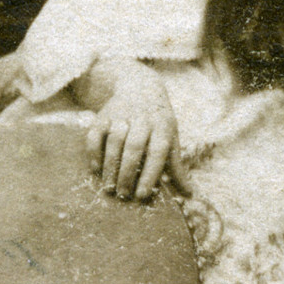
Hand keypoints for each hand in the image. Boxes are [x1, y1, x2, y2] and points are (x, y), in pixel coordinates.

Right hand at [85, 58, 177, 199]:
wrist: (140, 87)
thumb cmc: (159, 122)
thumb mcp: (171, 138)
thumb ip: (176, 167)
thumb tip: (189, 195)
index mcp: (163, 127)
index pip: (157, 151)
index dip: (149, 174)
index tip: (142, 195)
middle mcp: (143, 119)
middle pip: (134, 147)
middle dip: (127, 173)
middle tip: (122, 195)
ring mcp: (122, 115)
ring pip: (115, 140)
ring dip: (110, 165)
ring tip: (109, 187)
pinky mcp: (104, 114)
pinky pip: (96, 133)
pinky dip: (94, 152)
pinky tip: (96, 169)